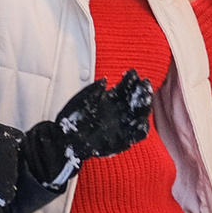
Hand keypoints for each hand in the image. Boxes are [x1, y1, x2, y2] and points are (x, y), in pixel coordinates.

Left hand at [21, 71, 155, 186]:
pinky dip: (141, 130)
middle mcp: (121, 110)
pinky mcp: (124, 139)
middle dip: (142, 91)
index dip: (131, 80)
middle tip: (144, 84)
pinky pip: (136, 135)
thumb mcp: (82, 99)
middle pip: (137, 100)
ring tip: (145, 100)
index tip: (132, 73)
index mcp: (113, 98)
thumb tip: (105, 81)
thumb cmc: (73, 118)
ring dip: (145, 107)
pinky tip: (141, 125)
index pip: (127, 87)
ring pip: (140, 115)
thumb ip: (94, 90)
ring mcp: (124, 124)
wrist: (66, 139)